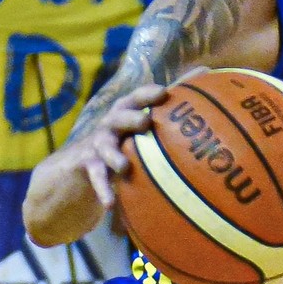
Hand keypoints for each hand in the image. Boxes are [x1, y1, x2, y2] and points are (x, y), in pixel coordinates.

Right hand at [47, 83, 165, 208]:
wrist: (76, 169)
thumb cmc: (121, 144)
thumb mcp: (140, 131)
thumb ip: (168, 113)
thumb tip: (206, 79)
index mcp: (125, 115)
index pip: (135, 99)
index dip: (147, 94)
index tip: (163, 92)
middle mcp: (110, 127)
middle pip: (118, 117)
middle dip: (130, 117)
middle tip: (146, 122)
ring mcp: (97, 146)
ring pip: (104, 147)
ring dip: (113, 155)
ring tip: (123, 166)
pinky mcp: (87, 167)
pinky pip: (96, 178)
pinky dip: (103, 189)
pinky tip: (110, 204)